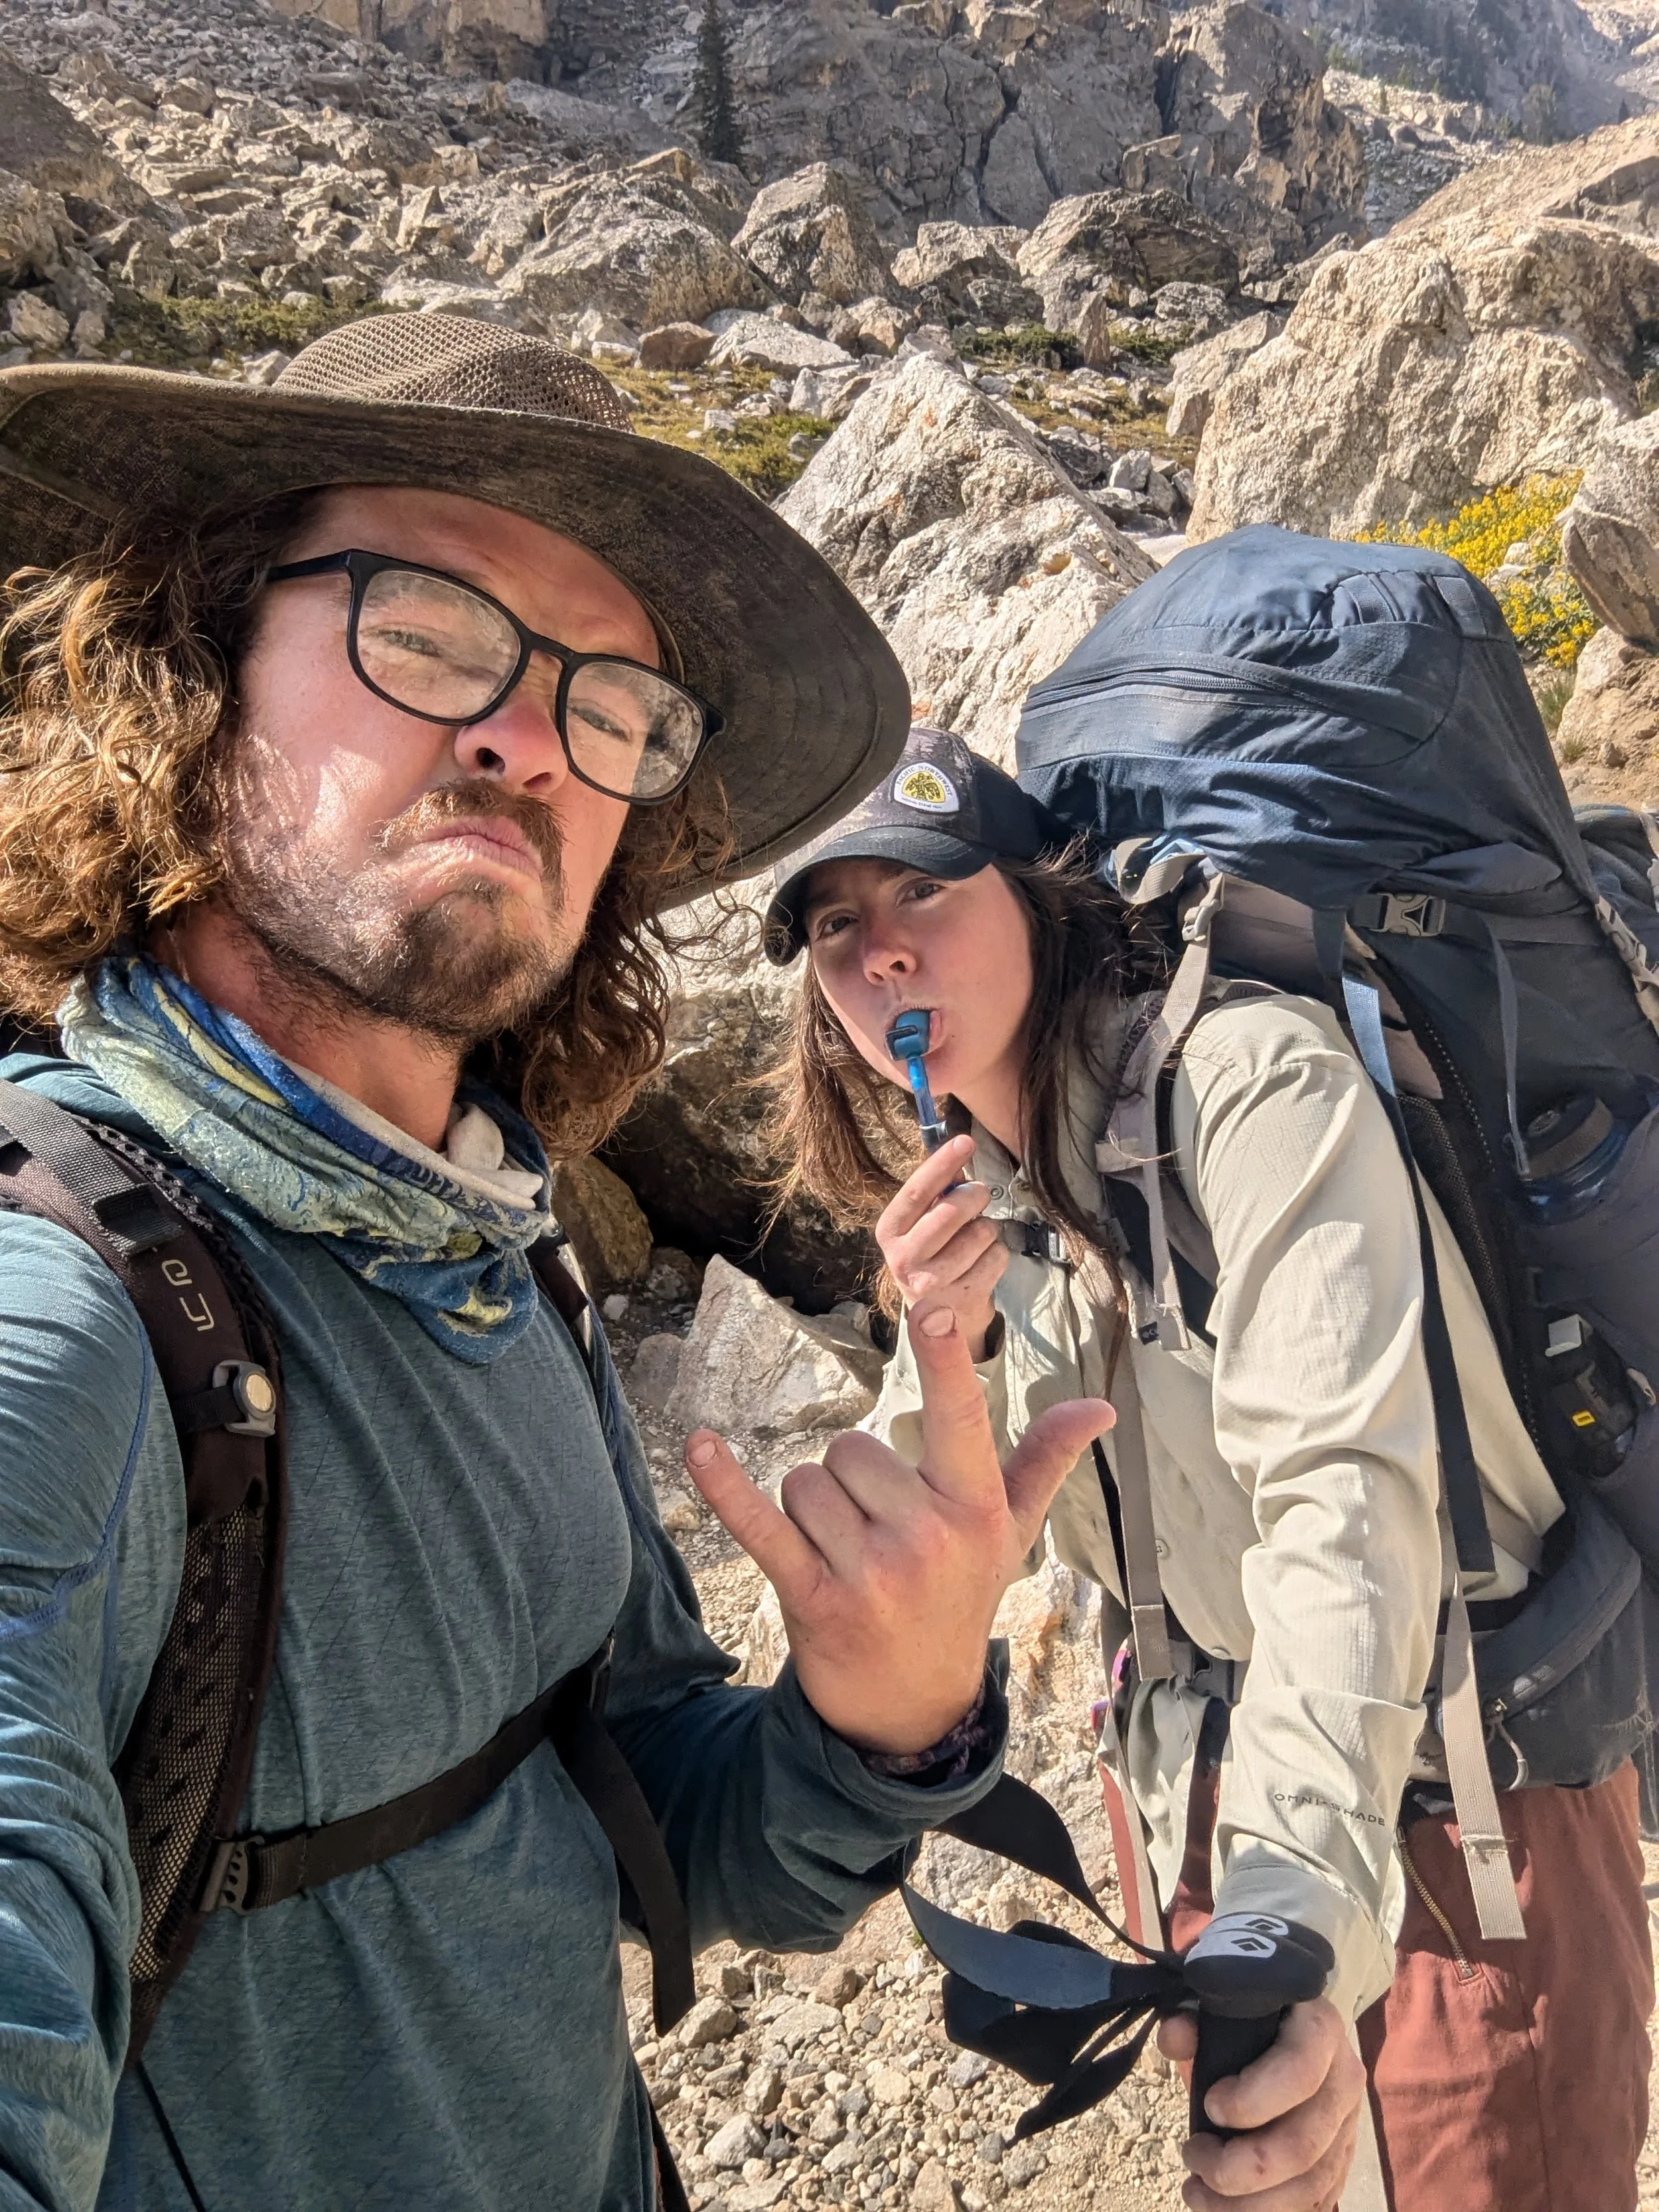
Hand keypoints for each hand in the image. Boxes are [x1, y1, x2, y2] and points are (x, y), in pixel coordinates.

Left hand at [683, 1294, 1110, 1754]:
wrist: (912, 1707)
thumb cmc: (960, 1597)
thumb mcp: (1009, 1533)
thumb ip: (1045, 1461)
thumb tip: (1100, 1405)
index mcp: (975, 1511)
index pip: (962, 1419)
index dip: (945, 1359)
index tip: (935, 1303)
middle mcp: (927, 1538)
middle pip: (852, 1448)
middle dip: (851, 1480)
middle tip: (875, 1533)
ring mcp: (870, 1572)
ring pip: (806, 1481)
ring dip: (811, 1509)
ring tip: (843, 1555)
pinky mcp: (813, 1598)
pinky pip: (762, 1525)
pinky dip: (725, 1487)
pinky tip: (698, 1446)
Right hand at [876, 1134, 1007, 1360]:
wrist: (936, 1314)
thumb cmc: (932, 1253)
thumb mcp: (922, 1222)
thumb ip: (937, 1190)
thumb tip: (958, 1153)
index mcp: (890, 1231)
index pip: (916, 1192)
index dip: (942, 1164)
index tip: (965, 1141)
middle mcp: (903, 1259)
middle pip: (952, 1212)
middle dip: (975, 1195)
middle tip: (980, 1196)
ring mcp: (933, 1283)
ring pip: (981, 1233)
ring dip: (987, 1229)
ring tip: (976, 1239)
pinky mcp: (962, 1299)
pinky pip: (997, 1256)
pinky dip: (997, 1253)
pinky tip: (982, 1261)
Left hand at [1157, 2000, 1364, 2210]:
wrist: (1282, 2038)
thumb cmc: (1246, 2024)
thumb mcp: (1220, 2009)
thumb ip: (1191, 2019)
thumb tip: (1173, 2038)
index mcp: (1320, 2030)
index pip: (1300, 2070)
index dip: (1252, 2098)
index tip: (1210, 2106)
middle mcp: (1344, 2081)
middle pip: (1302, 2145)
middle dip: (1237, 2166)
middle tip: (1193, 2156)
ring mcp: (1347, 2128)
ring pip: (1309, 2187)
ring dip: (1247, 2204)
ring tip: (1199, 2192)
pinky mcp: (1342, 2163)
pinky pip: (1315, 2205)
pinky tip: (1230, 2210)